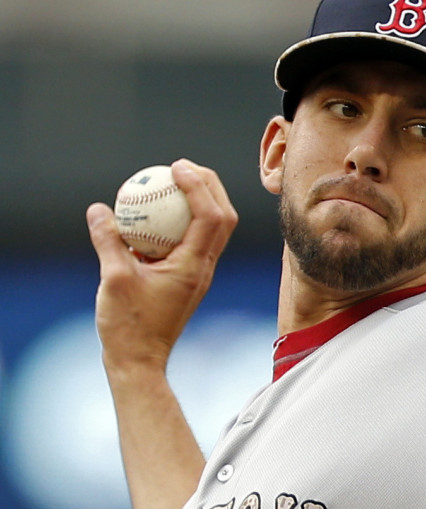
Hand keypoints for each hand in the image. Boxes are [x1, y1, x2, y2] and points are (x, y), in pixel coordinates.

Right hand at [87, 159, 238, 373]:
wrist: (140, 361)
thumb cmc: (128, 326)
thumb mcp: (111, 279)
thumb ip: (108, 241)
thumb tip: (99, 208)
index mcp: (194, 266)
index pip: (210, 216)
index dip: (199, 186)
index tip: (176, 167)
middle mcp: (204, 267)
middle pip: (223, 216)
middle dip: (210, 185)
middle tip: (182, 166)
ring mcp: (200, 272)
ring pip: (214, 228)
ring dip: (203, 200)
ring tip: (176, 180)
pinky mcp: (189, 277)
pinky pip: (195, 239)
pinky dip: (185, 220)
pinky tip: (158, 212)